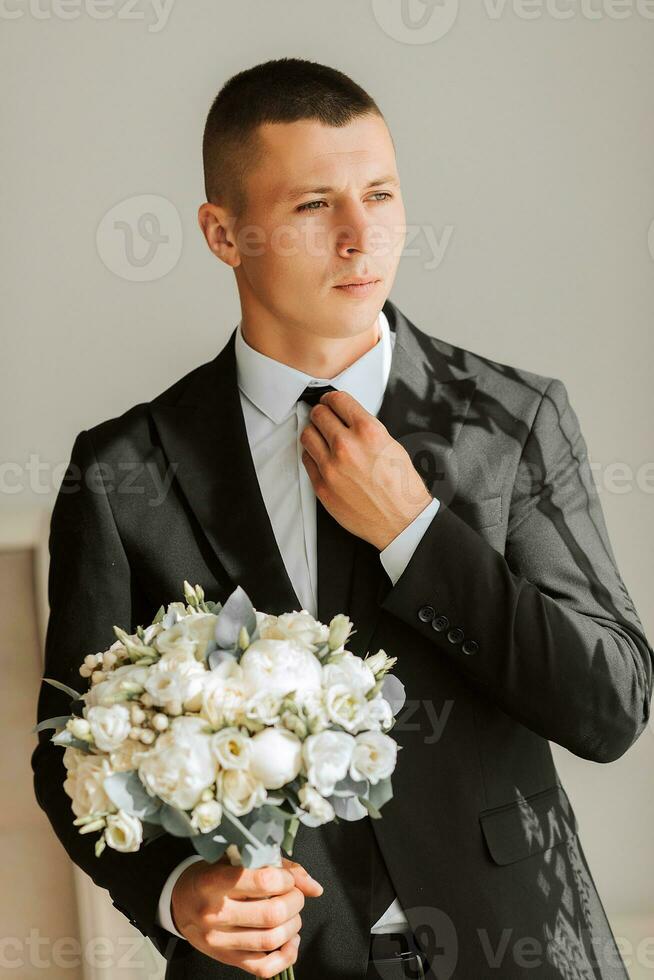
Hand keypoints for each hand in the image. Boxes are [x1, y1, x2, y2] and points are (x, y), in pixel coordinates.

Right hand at [170, 855, 322, 977]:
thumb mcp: (236, 858)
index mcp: (214, 881)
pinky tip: (289, 940)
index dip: (286, 879)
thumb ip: (277, 866)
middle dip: (295, 902)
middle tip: (294, 895)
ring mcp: (220, 940)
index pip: (264, 881)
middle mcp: (215, 913)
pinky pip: (264, 968)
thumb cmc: (213, 874)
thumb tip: (314, 887)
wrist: (181, 901)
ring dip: (294, 926)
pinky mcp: (227, 959)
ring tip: (291, 914)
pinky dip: (286, 955)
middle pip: (272, 914)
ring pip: (271, 940)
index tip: (287, 878)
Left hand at [300, 389, 433, 550]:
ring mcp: (331, 467)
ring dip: (313, 432)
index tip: (330, 402)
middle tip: (324, 417)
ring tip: (320, 437)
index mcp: (368, 431)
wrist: (401, 521)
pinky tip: (322, 458)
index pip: (338, 400)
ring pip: (307, 435)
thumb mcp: (391, 445)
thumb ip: (366, 430)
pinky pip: (307, 460)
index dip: (332, 399)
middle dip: (321, 413)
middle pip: (319, 415)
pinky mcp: (322, 486)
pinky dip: (312, 455)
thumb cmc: (401, 487)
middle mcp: (347, 446)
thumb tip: (348, 420)